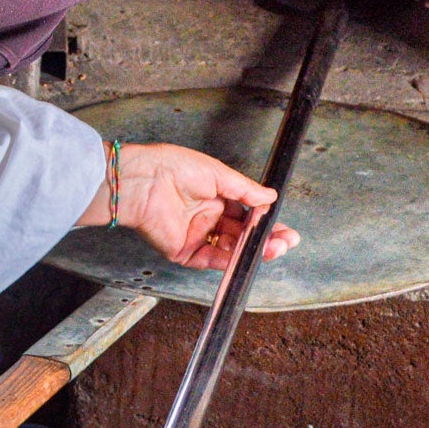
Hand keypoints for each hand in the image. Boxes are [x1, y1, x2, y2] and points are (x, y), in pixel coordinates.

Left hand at [78, 141, 299, 270]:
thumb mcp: (218, 174)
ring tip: (274, 248)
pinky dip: (229, 260)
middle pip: (241, 235)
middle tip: (285, 242)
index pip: (246, 215)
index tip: (284, 229)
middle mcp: (205, 217)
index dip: (265, 223)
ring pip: (229, 249)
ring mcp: (194, 235)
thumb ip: (245, 189)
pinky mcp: (182, 250)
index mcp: (213, 197)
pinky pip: (209, 258)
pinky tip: (247, 257)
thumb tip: (270, 196)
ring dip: (251, 251)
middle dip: (264, 240)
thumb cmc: (171, 167)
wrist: (143, 179)